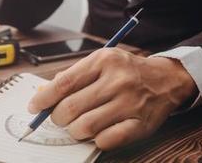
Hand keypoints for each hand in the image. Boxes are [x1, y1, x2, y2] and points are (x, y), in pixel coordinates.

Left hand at [28, 48, 196, 149]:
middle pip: (71, 107)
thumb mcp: (100, 63)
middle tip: (59, 118)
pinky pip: (107, 140)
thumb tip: (42, 94)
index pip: (63, 83)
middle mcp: (118, 81)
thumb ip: (71, 76)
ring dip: (74, 130)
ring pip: (85, 126)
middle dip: (57, 117)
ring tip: (77, 125)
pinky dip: (96, 140)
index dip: (44, 99)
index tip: (34, 107)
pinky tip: (97, 132)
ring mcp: (131, 103)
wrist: (167, 78)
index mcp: (104, 61)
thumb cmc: (125, 72)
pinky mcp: (141, 124)